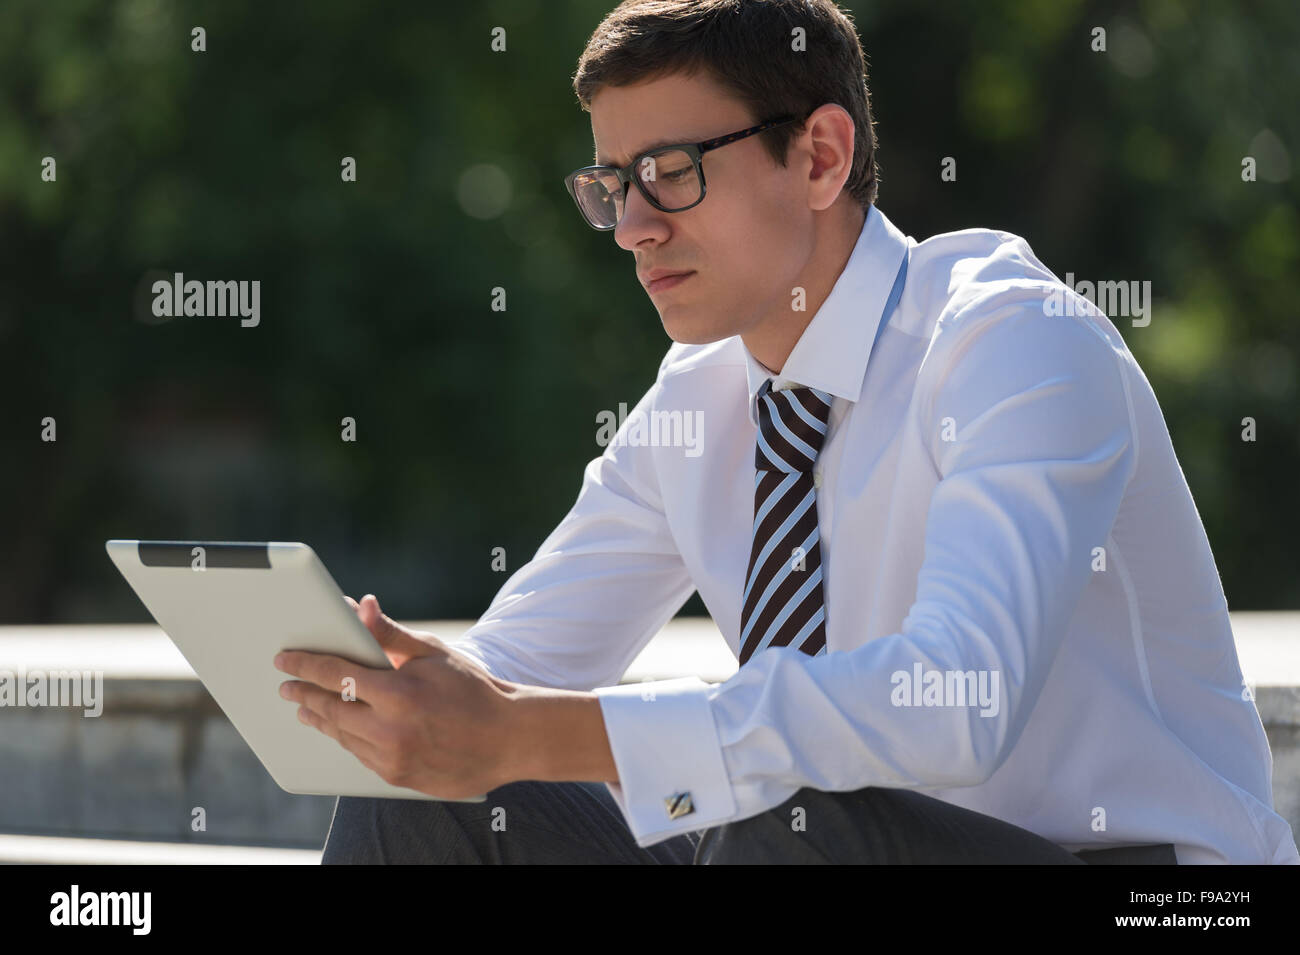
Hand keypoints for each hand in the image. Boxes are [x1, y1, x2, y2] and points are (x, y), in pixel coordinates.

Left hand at [274, 593, 521, 798]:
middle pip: (330, 709)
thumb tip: (358, 605)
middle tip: (286, 686)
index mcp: (399, 693)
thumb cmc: (472, 688)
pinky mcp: (398, 777)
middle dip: (303, 695)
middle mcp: (391, 730)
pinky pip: (359, 756)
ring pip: (341, 736)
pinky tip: (339, 728)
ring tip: (306, 708)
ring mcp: (393, 759)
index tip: (284, 660)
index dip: (305, 665)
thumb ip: (389, 634)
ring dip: (319, 719)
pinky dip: (345, 738)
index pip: (336, 675)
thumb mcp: (433, 653)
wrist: (509, 737)